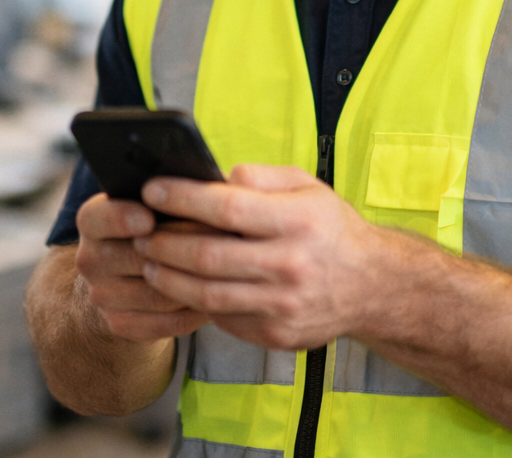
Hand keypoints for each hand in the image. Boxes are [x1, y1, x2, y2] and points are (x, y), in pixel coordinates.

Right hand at [74, 192, 211, 341]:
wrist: (125, 274)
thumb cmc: (155, 224)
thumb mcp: (155, 201)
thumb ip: (172, 191)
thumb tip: (208, 184)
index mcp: (94, 220)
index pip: (98, 218)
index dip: (122, 218)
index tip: (149, 219)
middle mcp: (90, 258)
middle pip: (134, 257)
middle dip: (180, 250)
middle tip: (219, 242)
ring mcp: (102, 295)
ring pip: (156, 293)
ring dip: (194, 283)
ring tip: (228, 270)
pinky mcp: (120, 323)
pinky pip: (165, 321)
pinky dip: (194, 310)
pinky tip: (218, 296)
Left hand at [134, 165, 383, 350]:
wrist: (372, 285)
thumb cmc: (329, 227)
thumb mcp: (306, 186)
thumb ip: (261, 177)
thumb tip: (217, 177)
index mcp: (298, 220)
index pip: (228, 208)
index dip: (184, 198)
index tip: (152, 189)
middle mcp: (291, 265)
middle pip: (209, 257)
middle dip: (164, 243)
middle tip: (139, 232)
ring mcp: (283, 306)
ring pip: (208, 295)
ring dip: (169, 278)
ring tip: (149, 262)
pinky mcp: (276, 334)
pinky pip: (223, 318)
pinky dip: (195, 302)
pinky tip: (180, 286)